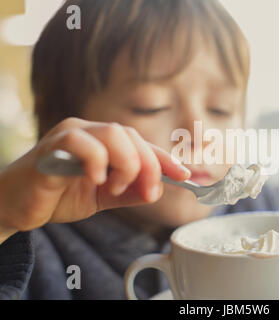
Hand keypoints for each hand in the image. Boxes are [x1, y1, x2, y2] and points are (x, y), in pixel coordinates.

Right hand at [0, 118, 190, 242]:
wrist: (15, 207)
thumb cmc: (58, 196)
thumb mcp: (103, 197)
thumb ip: (130, 192)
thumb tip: (157, 190)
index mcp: (102, 141)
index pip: (141, 143)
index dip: (166, 158)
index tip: (186, 175)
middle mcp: (89, 131)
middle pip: (132, 135)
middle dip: (149, 166)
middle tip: (149, 192)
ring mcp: (69, 136)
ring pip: (114, 134)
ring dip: (127, 164)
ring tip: (117, 188)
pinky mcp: (51, 148)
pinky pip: (82, 144)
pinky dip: (98, 162)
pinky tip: (97, 180)